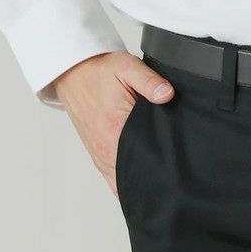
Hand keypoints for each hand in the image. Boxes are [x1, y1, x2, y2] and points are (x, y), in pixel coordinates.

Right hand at [53, 51, 175, 198]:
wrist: (73, 74)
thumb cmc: (99, 71)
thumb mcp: (127, 67)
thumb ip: (149, 81)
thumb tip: (167, 94)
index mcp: (116, 129)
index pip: (145, 160)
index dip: (164, 163)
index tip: (177, 162)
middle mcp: (106, 149)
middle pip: (137, 177)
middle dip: (156, 177)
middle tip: (174, 170)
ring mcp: (101, 157)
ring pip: (124, 184)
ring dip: (142, 181)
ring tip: (161, 175)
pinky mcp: (98, 157)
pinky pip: (114, 181)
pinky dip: (127, 182)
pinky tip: (142, 177)